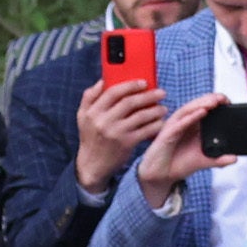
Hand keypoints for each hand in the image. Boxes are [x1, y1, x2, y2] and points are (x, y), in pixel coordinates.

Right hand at [74, 75, 164, 192]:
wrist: (92, 166)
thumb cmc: (90, 138)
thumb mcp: (82, 116)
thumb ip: (89, 97)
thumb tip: (102, 80)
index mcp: (93, 112)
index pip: (113, 92)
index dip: (130, 85)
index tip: (144, 83)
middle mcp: (104, 121)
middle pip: (130, 102)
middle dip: (148, 95)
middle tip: (161, 92)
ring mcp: (116, 133)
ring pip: (140, 116)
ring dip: (155, 110)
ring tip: (163, 108)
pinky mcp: (126, 144)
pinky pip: (145, 131)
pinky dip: (155, 125)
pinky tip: (161, 122)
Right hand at [134, 90, 232, 206]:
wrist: (162, 176)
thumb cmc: (178, 163)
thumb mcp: (203, 160)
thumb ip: (218, 159)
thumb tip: (234, 158)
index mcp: (192, 125)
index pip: (204, 108)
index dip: (216, 103)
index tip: (229, 102)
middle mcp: (184, 122)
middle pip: (198, 105)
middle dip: (211, 99)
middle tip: (224, 98)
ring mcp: (175, 126)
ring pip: (188, 110)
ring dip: (202, 104)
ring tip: (215, 101)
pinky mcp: (167, 134)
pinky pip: (180, 123)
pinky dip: (190, 117)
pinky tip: (201, 112)